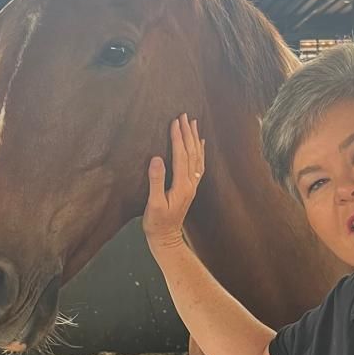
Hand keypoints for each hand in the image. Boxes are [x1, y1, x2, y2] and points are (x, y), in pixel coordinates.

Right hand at [143, 114, 204, 254]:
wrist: (166, 240)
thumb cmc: (157, 224)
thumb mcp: (153, 204)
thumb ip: (156, 181)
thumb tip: (157, 158)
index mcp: (181, 185)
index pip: (181, 156)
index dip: (177, 137)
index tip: (175, 121)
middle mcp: (191, 183)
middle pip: (191, 153)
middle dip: (187, 133)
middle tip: (184, 115)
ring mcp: (192, 186)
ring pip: (197, 157)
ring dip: (195, 139)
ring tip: (193, 123)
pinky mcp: (191, 188)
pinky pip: (199, 165)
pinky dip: (200, 152)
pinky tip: (200, 143)